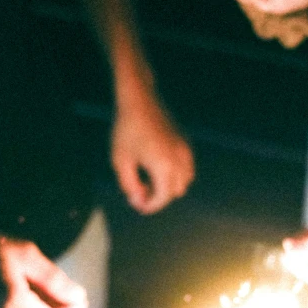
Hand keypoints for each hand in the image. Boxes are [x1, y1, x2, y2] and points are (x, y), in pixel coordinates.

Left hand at [111, 100, 194, 214]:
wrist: (140, 101)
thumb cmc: (127, 130)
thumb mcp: (120, 161)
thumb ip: (130, 185)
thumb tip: (138, 201)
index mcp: (162, 166)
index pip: (162, 197)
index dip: (150, 206)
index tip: (139, 207)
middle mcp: (178, 161)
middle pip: (174, 192)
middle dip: (159, 197)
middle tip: (141, 192)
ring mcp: (185, 152)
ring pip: (184, 182)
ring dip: (169, 186)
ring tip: (150, 180)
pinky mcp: (186, 144)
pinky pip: (187, 169)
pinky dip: (176, 175)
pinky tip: (159, 168)